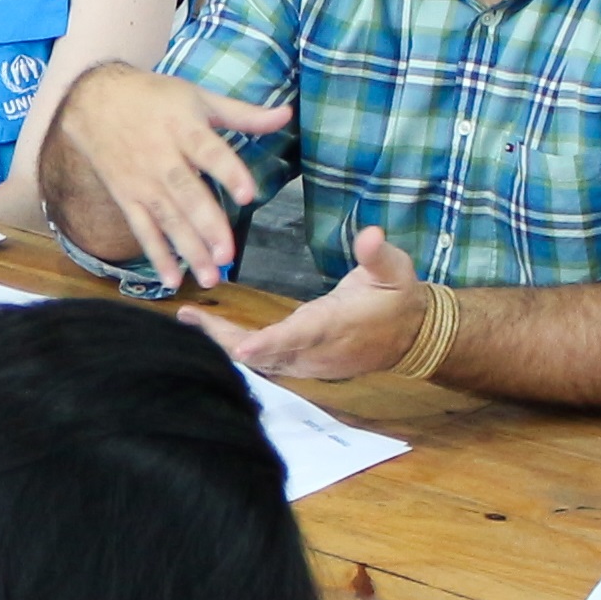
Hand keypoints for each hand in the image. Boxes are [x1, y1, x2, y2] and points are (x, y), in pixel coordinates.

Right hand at [51, 63, 290, 289]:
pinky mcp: (126, 197)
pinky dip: (155, 255)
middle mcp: (161, 158)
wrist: (92, 101)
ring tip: (209, 277)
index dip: (228, 173)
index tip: (248, 196)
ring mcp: (142, 182)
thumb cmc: (152, 96)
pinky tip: (171, 280)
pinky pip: (142, 229)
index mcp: (183, 129)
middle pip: (186, 195)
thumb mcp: (198, 97)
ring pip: (166, 219)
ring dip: (187, 250)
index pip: (208, 153)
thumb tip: (286, 114)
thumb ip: (242, 113)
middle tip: (228, 255)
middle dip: (206, 226)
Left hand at [192, 225, 439, 381]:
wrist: (410, 336)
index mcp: (333, 326)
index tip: (239, 347)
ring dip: (224, 343)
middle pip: (263, 354)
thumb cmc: (397, 297)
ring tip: (190, 321)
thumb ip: (378, 255)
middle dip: (224, 339)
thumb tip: (371, 234)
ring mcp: (307, 363)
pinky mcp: (302, 365)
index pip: (297, 337)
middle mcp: (315, 352)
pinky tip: (211, 333)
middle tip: (189, 318)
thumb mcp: (395, 269)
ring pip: (259, 361)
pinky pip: (265, 362)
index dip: (268, 343)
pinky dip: (237, 349)